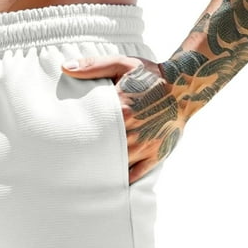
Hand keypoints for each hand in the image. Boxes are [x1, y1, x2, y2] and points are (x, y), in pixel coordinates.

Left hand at [61, 55, 185, 184]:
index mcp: (121, 108)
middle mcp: (132, 129)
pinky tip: (109, 183)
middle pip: (102, 150)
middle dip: (86, 157)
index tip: (63, 143)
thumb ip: (93, 66)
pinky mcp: (156, 154)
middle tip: (68, 167)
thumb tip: (65, 68)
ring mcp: (145, 144)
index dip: (77, 136)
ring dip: (102, 170)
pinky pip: (137, 174)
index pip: (91, 127)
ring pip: (117, 165)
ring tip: (85, 177)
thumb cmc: (150, 75)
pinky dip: (123, 180)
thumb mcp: (122, 64)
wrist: (185, 85)